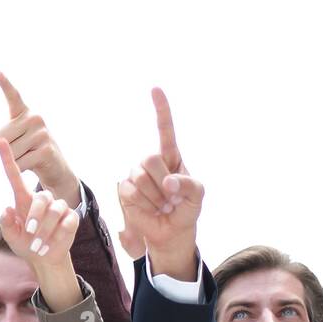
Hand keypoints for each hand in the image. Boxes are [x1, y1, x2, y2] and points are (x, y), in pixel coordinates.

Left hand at [0, 73, 80, 208]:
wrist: (54, 168)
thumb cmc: (28, 152)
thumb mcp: (9, 143)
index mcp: (24, 113)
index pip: (14, 97)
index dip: (6, 85)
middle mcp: (35, 118)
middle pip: (0, 137)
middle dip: (2, 150)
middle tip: (19, 152)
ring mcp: (42, 133)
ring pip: (9, 152)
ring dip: (13, 161)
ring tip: (27, 157)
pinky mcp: (46, 150)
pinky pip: (19, 164)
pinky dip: (20, 170)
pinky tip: (31, 165)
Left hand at [0, 138, 78, 269]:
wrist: (46, 258)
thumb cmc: (25, 244)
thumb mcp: (12, 237)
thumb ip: (7, 225)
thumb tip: (6, 210)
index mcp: (23, 199)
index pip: (15, 175)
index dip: (8, 159)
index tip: (1, 141)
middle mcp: (42, 199)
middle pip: (41, 197)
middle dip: (35, 216)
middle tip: (30, 232)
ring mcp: (58, 207)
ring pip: (55, 210)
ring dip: (45, 230)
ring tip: (39, 245)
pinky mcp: (71, 217)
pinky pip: (67, 222)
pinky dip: (58, 235)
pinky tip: (52, 244)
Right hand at [117, 88, 203, 279]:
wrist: (171, 232)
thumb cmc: (185, 210)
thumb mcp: (197, 196)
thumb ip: (189, 185)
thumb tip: (168, 182)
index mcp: (171, 157)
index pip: (164, 129)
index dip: (161, 110)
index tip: (155, 89)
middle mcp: (151, 162)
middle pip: (150, 159)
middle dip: (163, 181)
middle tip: (170, 197)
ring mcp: (136, 175)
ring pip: (139, 176)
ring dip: (155, 196)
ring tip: (161, 205)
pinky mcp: (125, 190)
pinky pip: (130, 191)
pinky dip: (144, 203)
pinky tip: (150, 209)